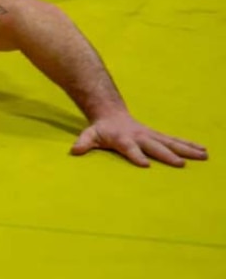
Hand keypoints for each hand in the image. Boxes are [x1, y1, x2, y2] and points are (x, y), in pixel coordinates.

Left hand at [71, 112, 207, 167]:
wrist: (112, 113)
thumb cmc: (101, 129)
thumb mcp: (89, 134)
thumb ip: (83, 142)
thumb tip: (75, 151)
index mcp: (123, 139)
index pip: (129, 148)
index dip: (136, 156)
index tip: (145, 165)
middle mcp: (140, 137)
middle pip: (154, 146)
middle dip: (167, 155)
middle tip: (180, 165)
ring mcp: (150, 136)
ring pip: (170, 143)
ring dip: (186, 150)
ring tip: (203, 156)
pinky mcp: (158, 136)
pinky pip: (175, 141)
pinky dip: (189, 145)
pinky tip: (203, 151)